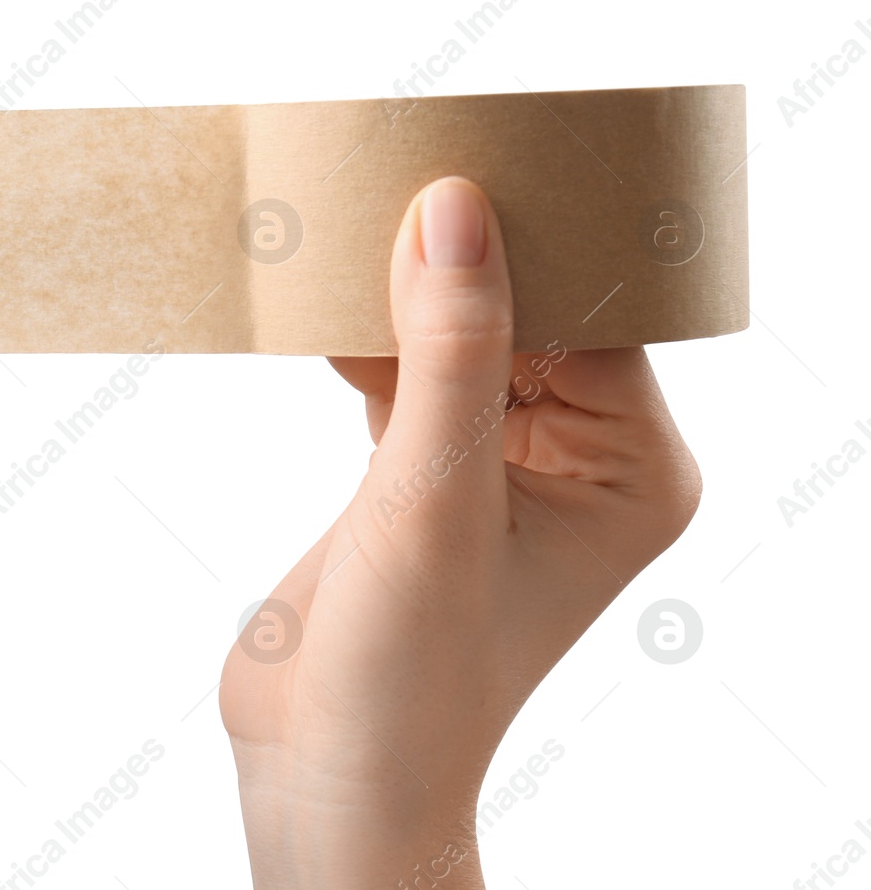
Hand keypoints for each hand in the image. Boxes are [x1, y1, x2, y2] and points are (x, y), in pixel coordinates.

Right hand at [219, 177, 700, 886]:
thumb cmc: (412, 670)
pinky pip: (404, 380)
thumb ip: (449, 349)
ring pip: (458, 343)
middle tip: (383, 196)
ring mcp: (495, 469)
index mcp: (631, 469)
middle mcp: (577, 461)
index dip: (531, 246)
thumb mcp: (433, 494)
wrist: (327, 772)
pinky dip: (363, 346)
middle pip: (527, 318)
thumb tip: (457, 211)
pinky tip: (320, 314)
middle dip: (456, 266)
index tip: (451, 178)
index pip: (595, 318)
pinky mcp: (419, 479)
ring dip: (400, 300)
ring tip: (340, 241)